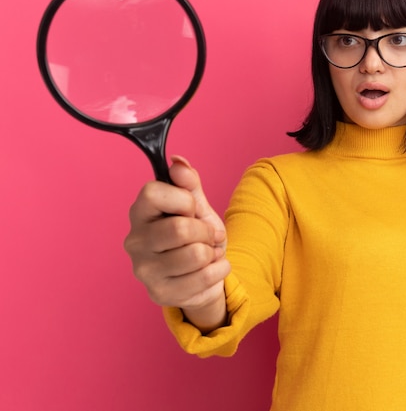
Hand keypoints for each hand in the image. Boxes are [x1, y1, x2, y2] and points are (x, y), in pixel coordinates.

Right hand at [124, 155, 229, 330]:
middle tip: (208, 235)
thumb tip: (178, 163)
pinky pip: (206, 277)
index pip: (153, 193)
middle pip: (180, 229)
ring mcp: (144, 270)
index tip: (191, 208)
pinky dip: (219, 269)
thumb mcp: (196, 207)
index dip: (182, 200)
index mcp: (140, 213)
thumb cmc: (195, 237)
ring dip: (212, 252)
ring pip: (196, 254)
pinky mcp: (160, 293)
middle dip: (205, 230)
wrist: (201, 276)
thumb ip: (189, 184)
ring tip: (206, 253)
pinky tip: (210, 269)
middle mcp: (135, 241)